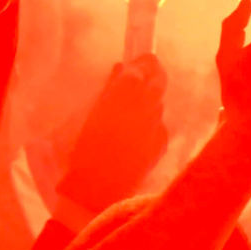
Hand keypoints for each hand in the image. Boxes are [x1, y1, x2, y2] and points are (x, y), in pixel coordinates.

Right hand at [57, 54, 169, 213]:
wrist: (99, 186)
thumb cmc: (88, 145)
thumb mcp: (94, 111)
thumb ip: (111, 87)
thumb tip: (122, 69)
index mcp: (128, 87)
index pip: (147, 63)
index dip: (142, 63)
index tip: (137, 64)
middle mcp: (149, 100)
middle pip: (160, 79)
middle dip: (153, 76)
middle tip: (140, 83)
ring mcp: (158, 121)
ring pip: (158, 103)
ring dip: (149, 103)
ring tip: (131, 116)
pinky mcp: (162, 141)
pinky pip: (159, 125)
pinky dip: (150, 126)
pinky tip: (135, 138)